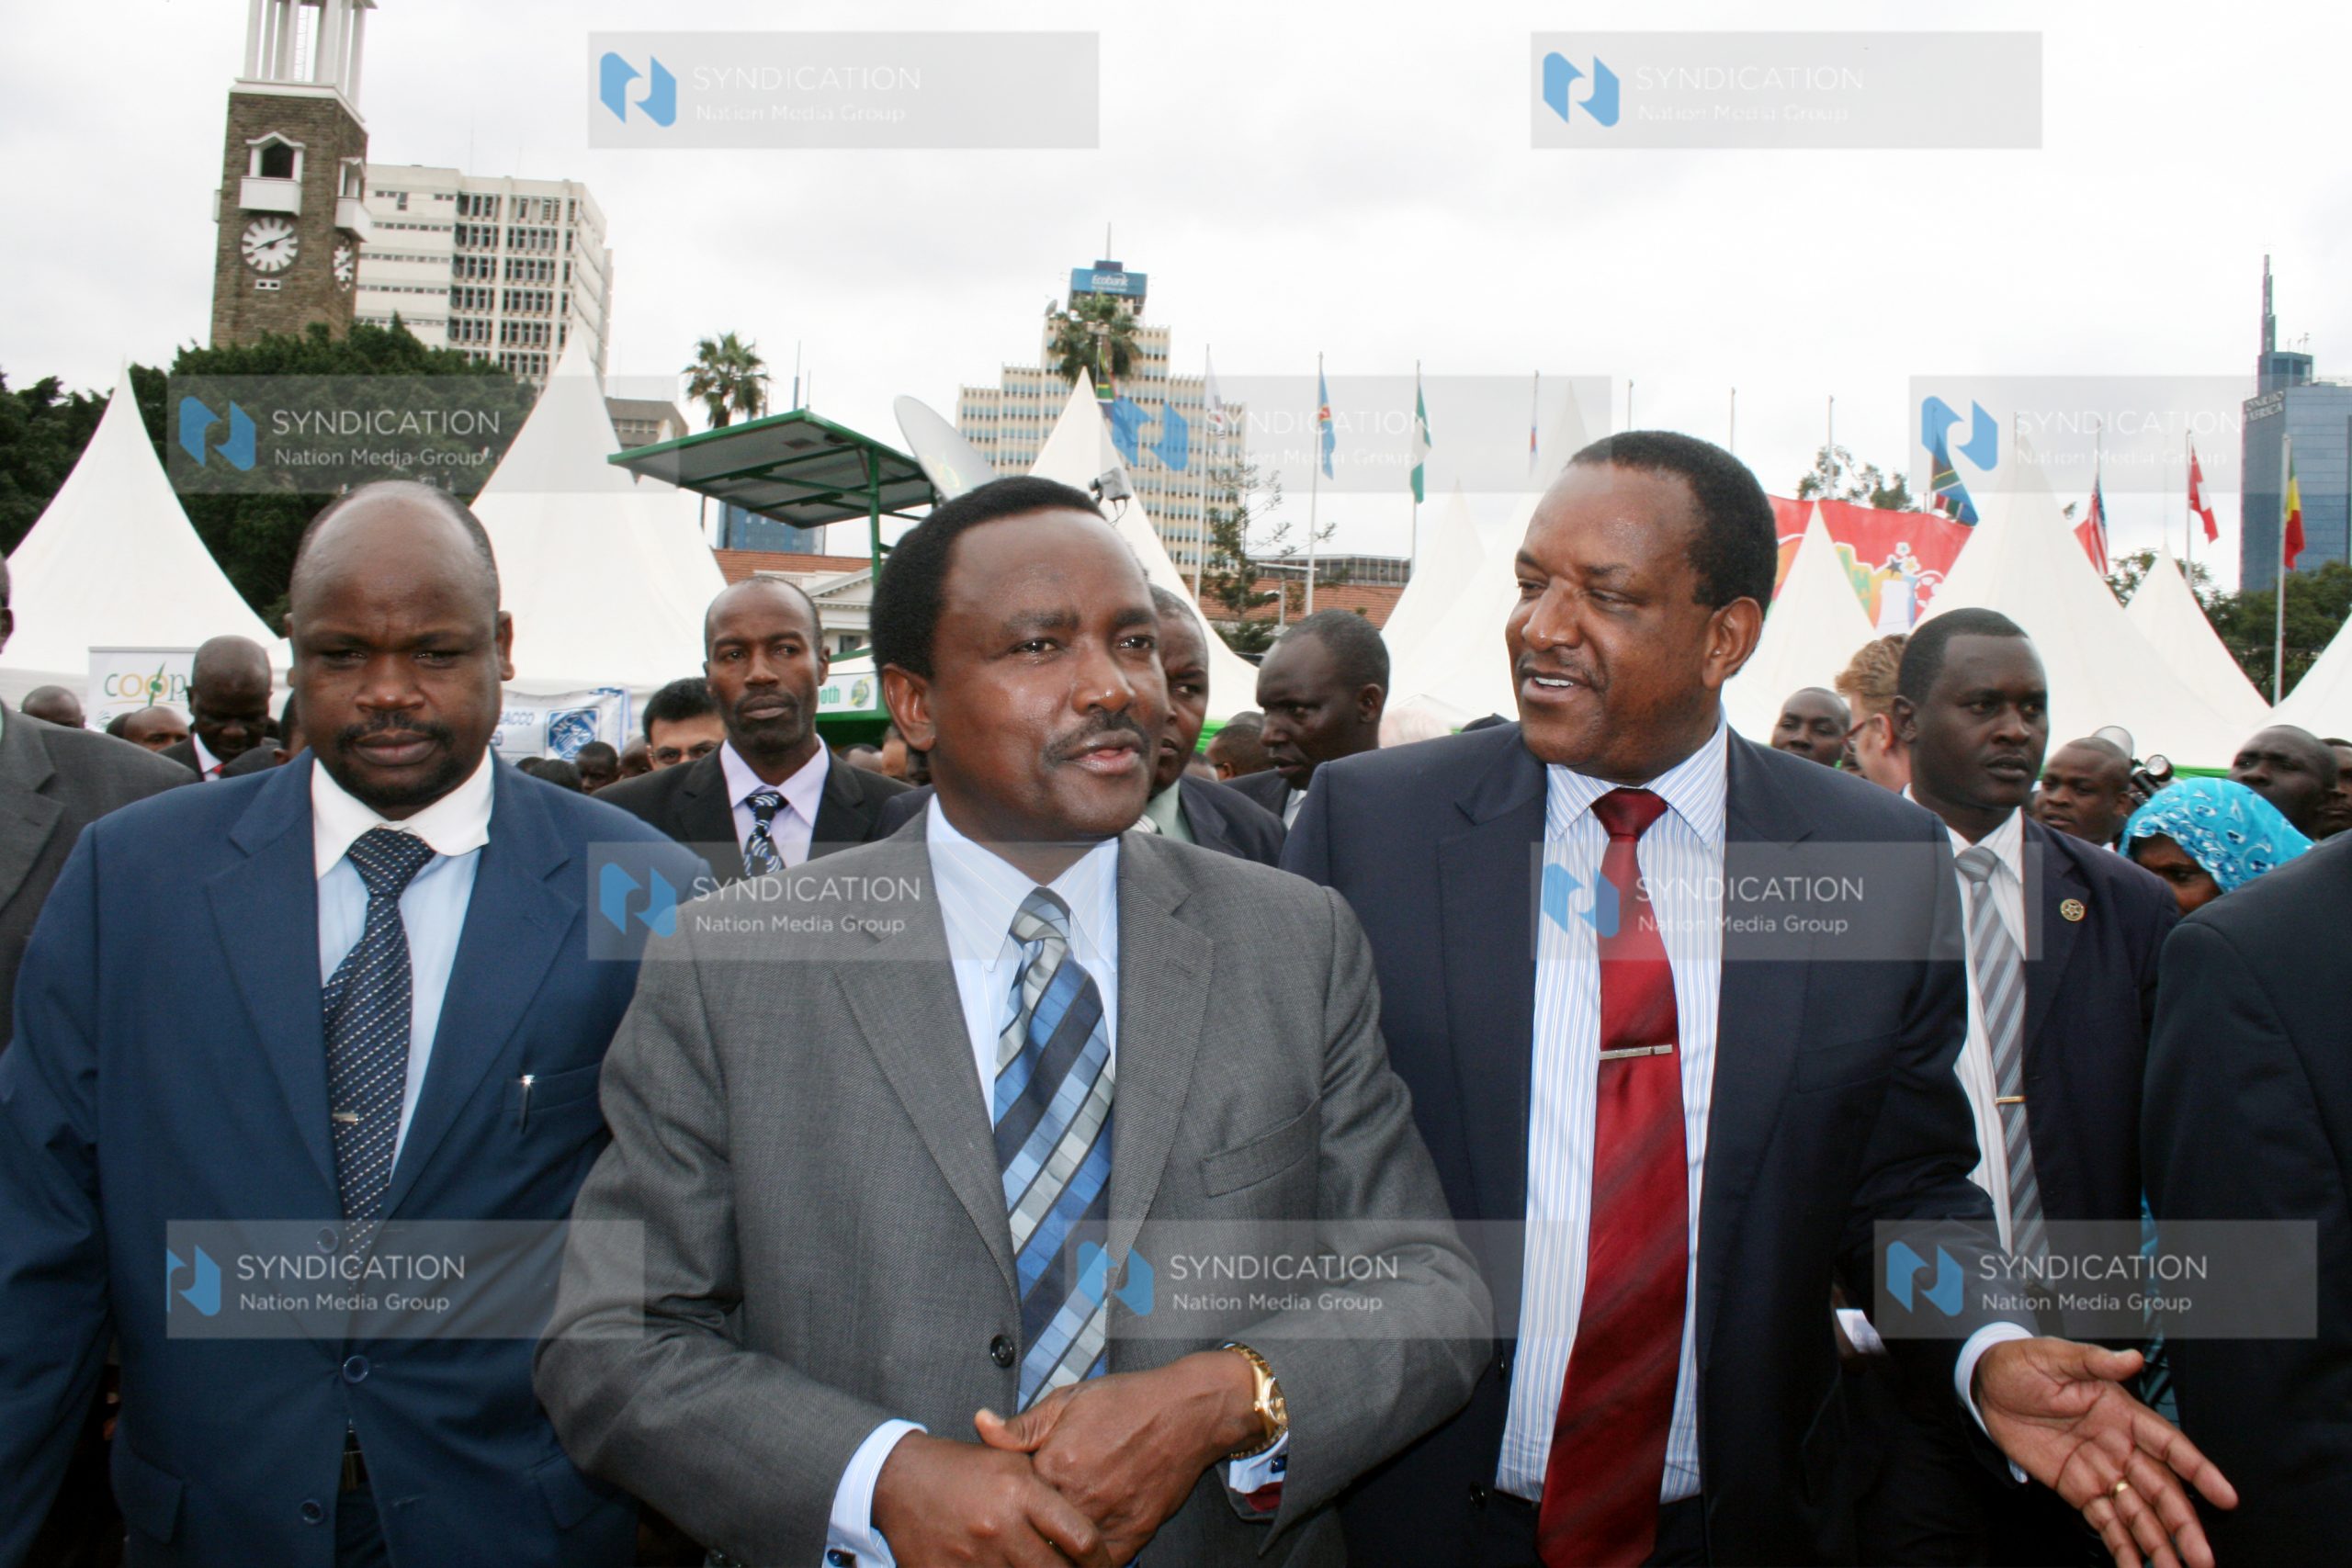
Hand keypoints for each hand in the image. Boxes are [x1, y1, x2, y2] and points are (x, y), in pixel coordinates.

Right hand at [871, 1431, 1110, 1567]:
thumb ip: (1048, 1487)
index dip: (1101, 1560)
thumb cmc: (963, 1469)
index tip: (1104, 1565)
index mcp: (1021, 1491)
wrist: (900, 1479)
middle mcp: (1000, 1526)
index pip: (1081, 1537)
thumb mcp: (1010, 1462)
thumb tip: (1090, 1521)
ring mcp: (973, 1556)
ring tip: (1042, 1567)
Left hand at [974, 1352, 1260, 1561]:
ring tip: (1043, 1548)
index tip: (1002, 1505)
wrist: (1187, 1411)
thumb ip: (1022, 1425)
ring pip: (1066, 1554)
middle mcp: (1079, 1496)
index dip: (1008, 1502)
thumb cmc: (1128, 1401)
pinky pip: (1102, 1563)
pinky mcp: (1134, 1533)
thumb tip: (981, 1425)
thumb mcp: (1068, 1399)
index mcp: (1055, 1463)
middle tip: (1017, 1534)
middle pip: (1037, 1532)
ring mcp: (1108, 1518)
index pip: (1015, 1500)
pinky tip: (1078, 1554)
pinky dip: (1087, 1562)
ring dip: (1054, 1551)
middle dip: (1026, 1533)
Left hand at [1974, 1338, 2236, 1567]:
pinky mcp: (2077, 1489)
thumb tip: (2131, 1357)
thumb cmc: (2024, 1364)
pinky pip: (2105, 1522)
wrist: (1985, 1384)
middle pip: (2161, 1490)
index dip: (2198, 1470)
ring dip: (2159, 1544)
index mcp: (2122, 1413)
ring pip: (2139, 1513)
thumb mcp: (2055, 1356)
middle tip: (2203, 1558)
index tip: (2225, 1497)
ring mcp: (2100, 1471)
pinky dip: (2122, 1547)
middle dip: (2184, 1525)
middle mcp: (2120, 1446)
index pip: (2169, 1445)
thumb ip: (2094, 1361)